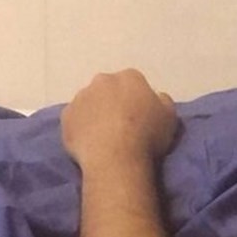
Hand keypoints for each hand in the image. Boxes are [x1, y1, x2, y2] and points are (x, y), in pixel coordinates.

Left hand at [61, 69, 178, 168]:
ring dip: (95, 112)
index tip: (140, 114)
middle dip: (113, 101)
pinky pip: (75, 118)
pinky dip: (80, 126)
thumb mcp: (170, 116)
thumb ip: (163, 101)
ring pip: (89, 102)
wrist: (115, 159)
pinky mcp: (66, 116)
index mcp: (130, 77)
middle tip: (121, 123)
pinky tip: (90, 142)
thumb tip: (156, 96)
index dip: (137, 98)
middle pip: (109, 88)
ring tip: (104, 135)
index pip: (134, 82)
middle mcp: (103, 81)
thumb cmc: (147, 136)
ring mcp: (81, 97)